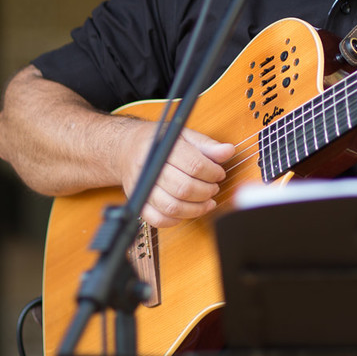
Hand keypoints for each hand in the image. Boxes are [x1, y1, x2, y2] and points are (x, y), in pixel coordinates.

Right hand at [119, 123, 235, 227]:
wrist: (128, 150)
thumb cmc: (159, 142)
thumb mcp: (184, 136)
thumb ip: (206, 145)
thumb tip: (228, 151)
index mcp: (162, 149)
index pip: (194, 165)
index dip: (213, 172)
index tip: (219, 173)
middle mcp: (149, 169)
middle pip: (184, 188)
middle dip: (206, 191)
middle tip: (214, 187)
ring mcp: (143, 188)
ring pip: (173, 207)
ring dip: (196, 208)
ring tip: (207, 201)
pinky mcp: (139, 203)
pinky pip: (158, 220)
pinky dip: (176, 219)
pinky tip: (188, 210)